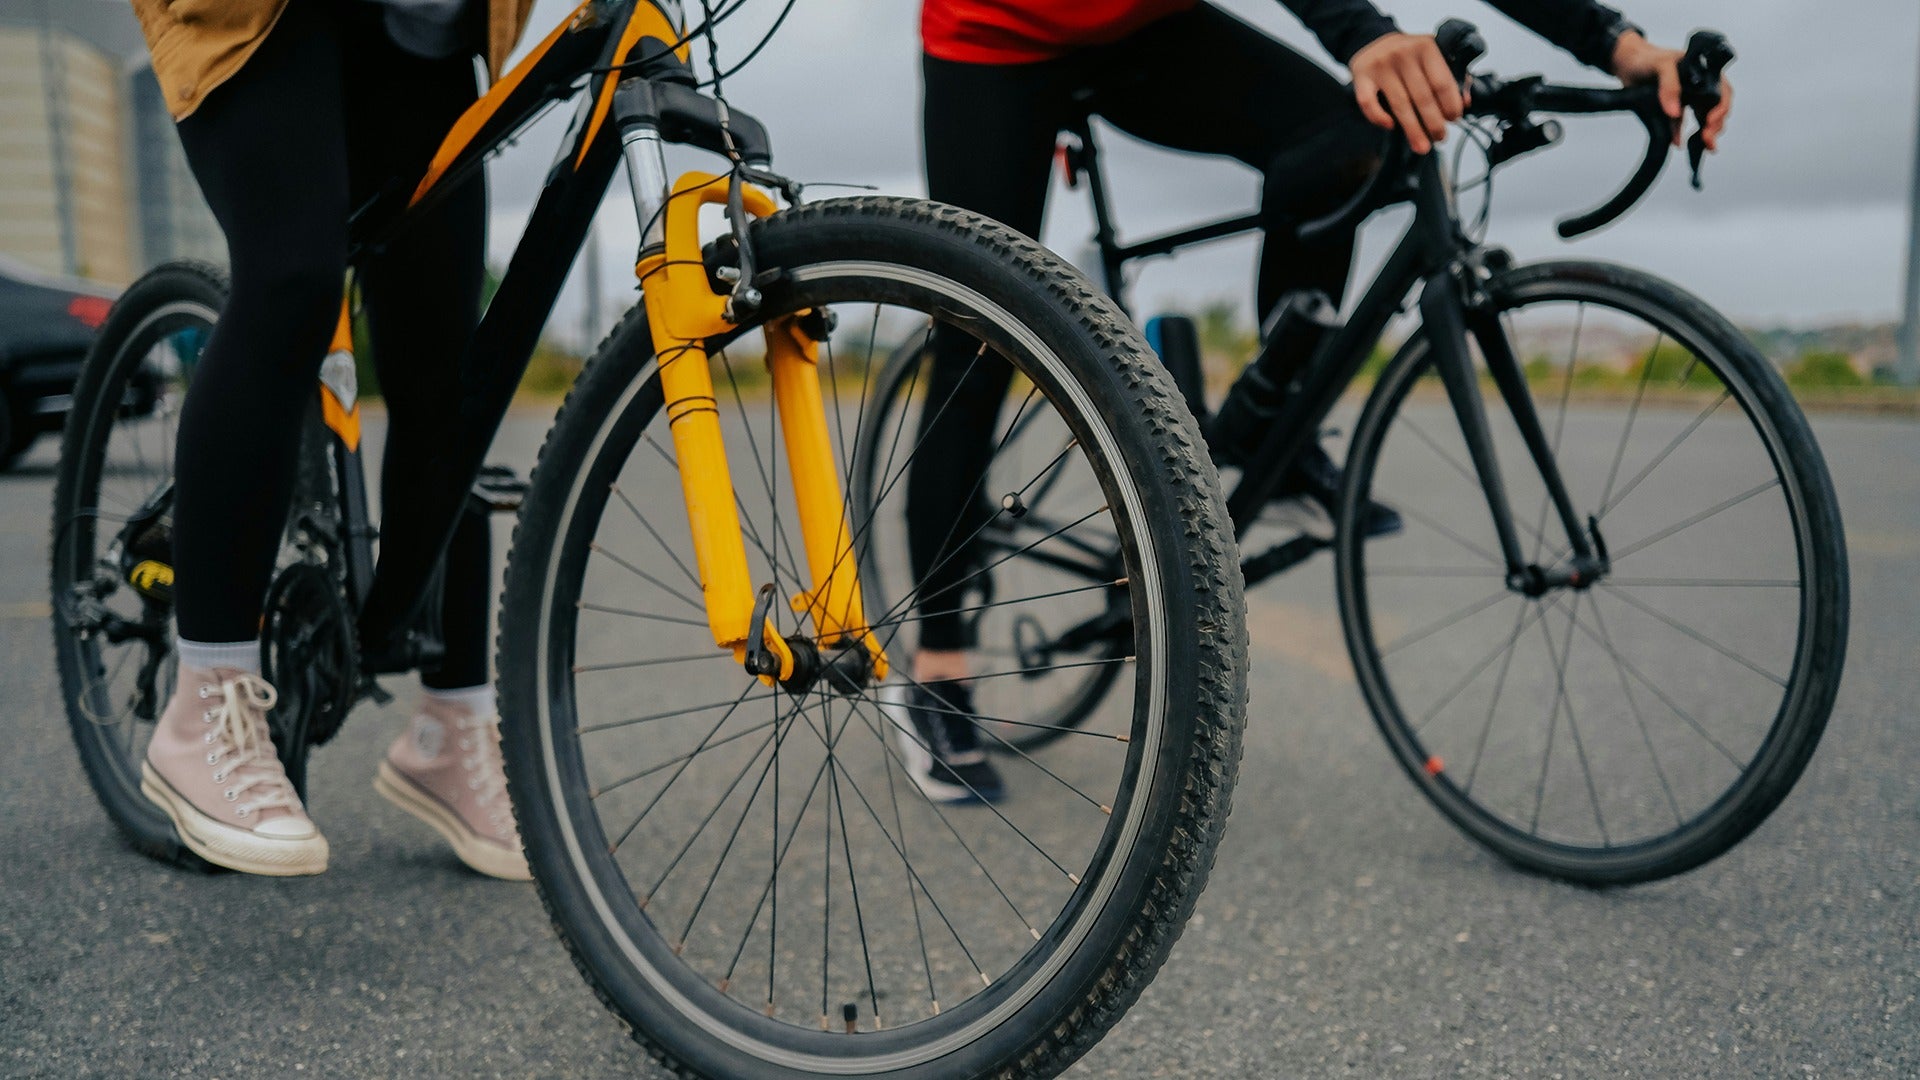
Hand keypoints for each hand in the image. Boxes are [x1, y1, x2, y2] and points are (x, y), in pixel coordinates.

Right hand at [1349, 32, 1466, 154]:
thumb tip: (1466, 102)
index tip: (1454, 119)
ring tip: (1422, 147)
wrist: (1373, 41)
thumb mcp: (1433, 55)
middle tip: (1440, 138)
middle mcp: (1403, 54)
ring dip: (1413, 130)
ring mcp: (1381, 66)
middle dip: (1434, 123)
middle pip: (1422, 97)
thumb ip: (1452, 75)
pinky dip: (1378, 118)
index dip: (1451, 104)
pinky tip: (1390, 126)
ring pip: (1399, 105)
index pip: (1442, 82)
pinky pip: (1368, 103)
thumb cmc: (1409, 56)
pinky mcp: (1361, 76)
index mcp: (1426, 47)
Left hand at [1611, 30, 1732, 150]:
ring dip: (1703, 134)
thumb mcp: (1661, 66)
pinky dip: (1681, 135)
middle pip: (1716, 108)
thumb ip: (1670, 86)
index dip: (1721, 107)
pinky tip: (1679, 143)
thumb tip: (1674, 112)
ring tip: (1702, 147)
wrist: (1626, 63)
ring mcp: (1688, 98)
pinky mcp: (1673, 108)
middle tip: (1707, 141)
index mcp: (1704, 72)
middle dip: (1715, 126)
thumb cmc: (1647, 58)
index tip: (1710, 122)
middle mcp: (1700, 85)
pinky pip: (1680, 124)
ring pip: (1702, 119)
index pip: (1723, 91)